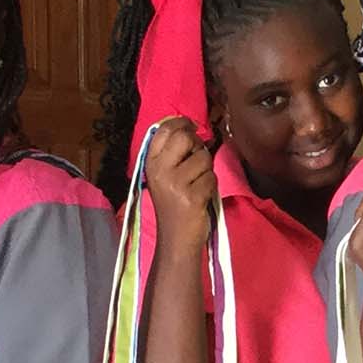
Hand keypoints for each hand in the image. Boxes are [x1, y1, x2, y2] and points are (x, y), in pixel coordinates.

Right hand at [142, 116, 217, 241]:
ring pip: (204, 158)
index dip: (181, 123)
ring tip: (197, 185)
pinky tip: (201, 197)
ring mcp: (175, 183)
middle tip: (196, 159)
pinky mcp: (192, 196)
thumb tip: (189, 129)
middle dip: (197, 145)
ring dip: (206, 171)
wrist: (175, 240)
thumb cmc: (173, 206)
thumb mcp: (163, 177)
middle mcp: (160, 170)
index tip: (190, 125)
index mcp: (150, 164)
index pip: (164, 130)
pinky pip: (211, 178)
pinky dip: (211, 187)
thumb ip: (172, 154)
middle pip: (185, 138)